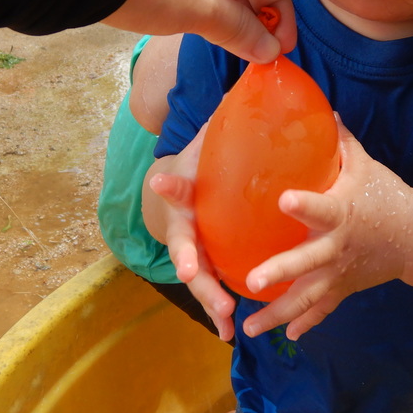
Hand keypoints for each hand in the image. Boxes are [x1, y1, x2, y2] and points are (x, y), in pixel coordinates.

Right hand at [148, 128, 236, 340]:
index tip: (159, 181)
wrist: (182, 190)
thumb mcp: (210, 142)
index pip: (175, 184)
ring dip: (208, 298)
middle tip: (193, 273)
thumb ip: (227, 121)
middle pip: (183, 245)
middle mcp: (184, 225)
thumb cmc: (202, 165)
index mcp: (185, 191)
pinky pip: (213, 290)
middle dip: (189, 260)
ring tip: (224, 319)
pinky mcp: (207, 267)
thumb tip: (253, 78)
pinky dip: (219, 312)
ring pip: (197, 278)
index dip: (169, 183)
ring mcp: (193, 251)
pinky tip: (232, 334)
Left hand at [242, 118, 408, 339]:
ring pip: (308, 297)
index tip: (282, 200)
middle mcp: (338, 247)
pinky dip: (306, 324)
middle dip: (280, 273)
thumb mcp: (365, 165)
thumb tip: (322, 107)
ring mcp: (341, 272)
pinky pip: (323, 310)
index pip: (320, 207)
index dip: (303, 204)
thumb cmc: (386, 194)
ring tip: (250, 327)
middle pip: (306, 263)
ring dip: (278, 313)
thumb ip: (339, 140)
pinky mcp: (344, 287)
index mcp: (342, 212)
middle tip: (251, 281)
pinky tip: (285, 337)